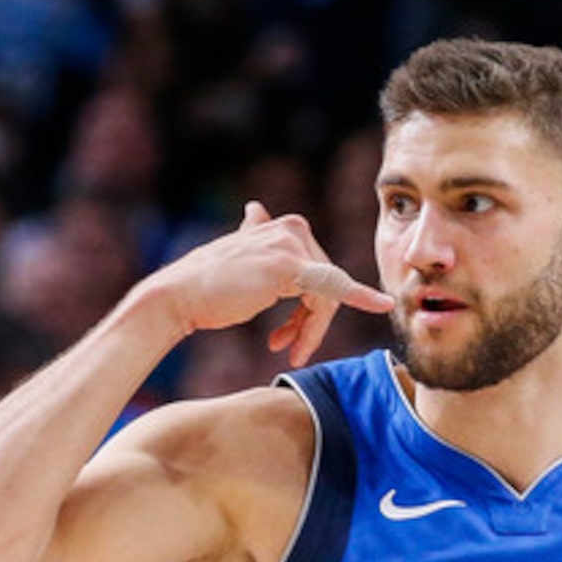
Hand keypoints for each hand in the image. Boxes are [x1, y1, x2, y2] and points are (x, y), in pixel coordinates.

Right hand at [142, 203, 389, 356]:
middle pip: (326, 284)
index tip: (300, 333)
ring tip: (288, 350)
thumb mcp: (237, 254)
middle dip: (310, 322)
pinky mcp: (291, 265)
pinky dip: (361, 297)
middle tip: (289, 349)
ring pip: (326, 296)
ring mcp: (291, 244)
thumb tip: (255, 210)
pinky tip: (383, 305)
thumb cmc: (205, 286)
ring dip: (310, 330)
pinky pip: (332, 289)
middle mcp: (291, 228)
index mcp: (282, 226)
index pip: (316, 270)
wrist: (177, 297)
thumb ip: (255, 235)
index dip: (310, 307)